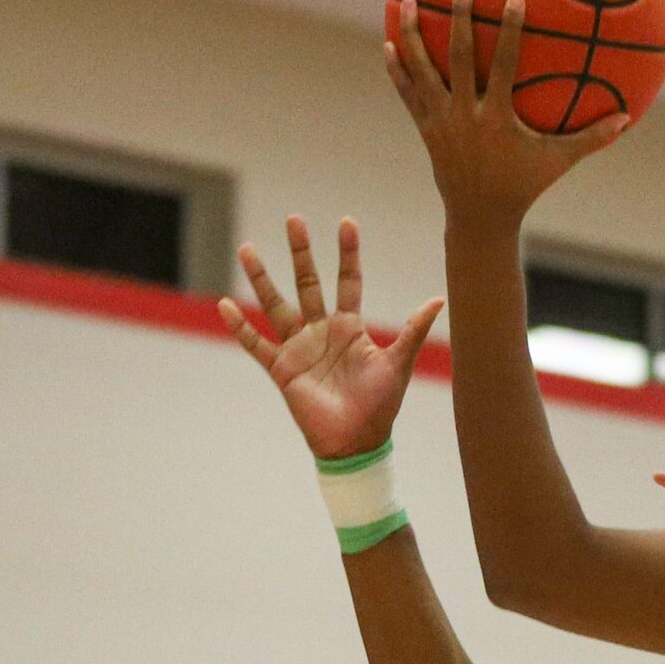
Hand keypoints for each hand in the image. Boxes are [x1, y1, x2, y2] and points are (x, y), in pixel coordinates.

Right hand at [221, 216, 444, 462]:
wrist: (357, 444)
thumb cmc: (380, 405)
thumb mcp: (398, 363)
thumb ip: (413, 330)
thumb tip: (439, 299)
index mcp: (350, 327)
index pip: (348, 281)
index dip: (347, 254)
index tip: (346, 223)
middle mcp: (321, 331)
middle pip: (309, 283)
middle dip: (301, 253)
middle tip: (294, 219)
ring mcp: (299, 348)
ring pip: (276, 305)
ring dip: (262, 278)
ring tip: (248, 249)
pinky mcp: (282, 369)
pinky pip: (256, 344)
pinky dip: (240, 327)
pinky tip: (225, 304)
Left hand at [385, 0, 629, 228]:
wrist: (479, 218)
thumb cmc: (524, 186)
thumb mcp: (558, 161)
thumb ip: (591, 138)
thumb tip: (627, 118)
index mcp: (496, 118)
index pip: (503, 66)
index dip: (509, 31)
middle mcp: (465, 115)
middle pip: (458, 57)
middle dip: (458, 17)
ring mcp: (441, 120)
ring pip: (422, 70)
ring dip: (412, 34)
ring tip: (404, 0)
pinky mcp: (426, 128)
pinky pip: (408, 93)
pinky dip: (397, 69)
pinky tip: (388, 43)